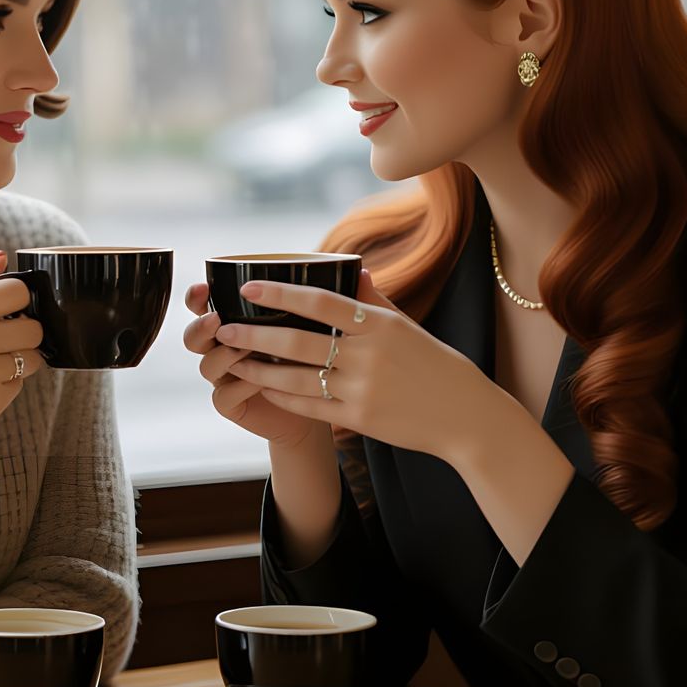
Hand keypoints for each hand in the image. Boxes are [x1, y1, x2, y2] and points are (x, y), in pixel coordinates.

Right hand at [0, 252, 44, 469]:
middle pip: (34, 327)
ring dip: (18, 360)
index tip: (5, 310)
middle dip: (22, 332)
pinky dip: (4, 384)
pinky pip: (20, 383)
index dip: (16, 300)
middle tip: (0, 340)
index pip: (18, 291)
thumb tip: (0, 257)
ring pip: (33, 357)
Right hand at [181, 281, 323, 450]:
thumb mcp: (328, 328)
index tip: (203, 286)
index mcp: (240, 320)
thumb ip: (337, 304)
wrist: (322, 406)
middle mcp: (227, 346)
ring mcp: (226, 377)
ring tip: (242, 350)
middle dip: (201, 325)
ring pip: (206, 364)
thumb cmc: (322, 358)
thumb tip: (362, 271)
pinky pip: (224, 395)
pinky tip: (258, 380)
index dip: (198, 296)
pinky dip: (239, 386)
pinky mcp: (233, 404)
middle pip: (195, 334)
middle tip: (218, 320)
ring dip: (223, 356)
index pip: (206, 303)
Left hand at [216, 269, 499, 457]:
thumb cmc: (435, 365)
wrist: (464, 416)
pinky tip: (262, 389)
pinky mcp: (359, 418)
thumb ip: (374, 300)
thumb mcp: (407, 327)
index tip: (248, 288)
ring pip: (295, 377)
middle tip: (222, 328)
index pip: (320, 302)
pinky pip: (309, 406)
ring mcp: (361, 389)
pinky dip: (282, 396)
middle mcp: (367, 355)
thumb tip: (353, 269)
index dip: (280, 293)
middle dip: (253, 335)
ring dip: (258, 370)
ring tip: (232, 361)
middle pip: (297, 341)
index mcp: (378, 324)